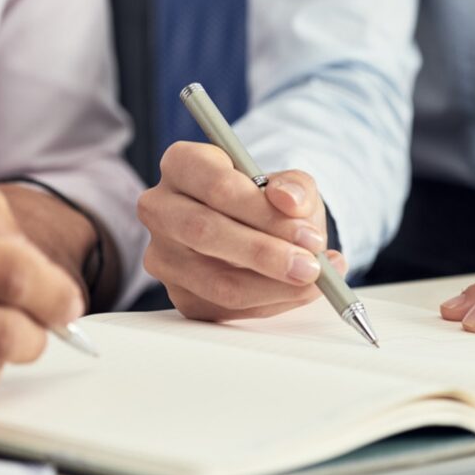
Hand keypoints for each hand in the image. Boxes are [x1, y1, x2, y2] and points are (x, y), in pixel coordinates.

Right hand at [137, 141, 345, 319]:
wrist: (255, 228)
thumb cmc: (267, 200)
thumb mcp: (289, 184)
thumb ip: (295, 187)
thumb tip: (290, 202)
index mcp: (182, 164)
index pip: (216, 186)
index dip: (263, 212)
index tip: (309, 234)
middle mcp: (160, 208)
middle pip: (205, 232)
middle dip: (266, 254)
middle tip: (312, 267)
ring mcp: (164, 256)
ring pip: (216, 282)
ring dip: (274, 287)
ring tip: (315, 281)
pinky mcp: (179, 294)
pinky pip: (225, 309)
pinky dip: (270, 304)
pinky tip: (298, 291)